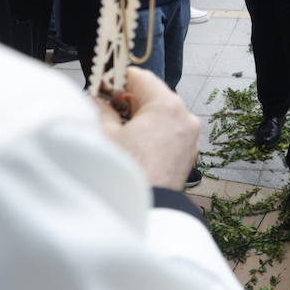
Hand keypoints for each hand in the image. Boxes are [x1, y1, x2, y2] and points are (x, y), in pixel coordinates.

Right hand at [94, 68, 199, 189]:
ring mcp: (190, 135)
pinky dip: (155, 132)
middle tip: (107, 109)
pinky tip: (136, 145)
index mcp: (166, 105)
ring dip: (143, 117)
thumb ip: (102, 110)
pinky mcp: (190, 152)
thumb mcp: (106, 136)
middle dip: (130, 100)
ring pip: (163, 114)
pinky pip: (171, 132)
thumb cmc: (125, 172)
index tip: (103, 87)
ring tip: (120, 131)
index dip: (119, 80)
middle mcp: (185, 116)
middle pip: (154, 95)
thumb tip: (98, 101)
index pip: (140, 77)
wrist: (146, 211)